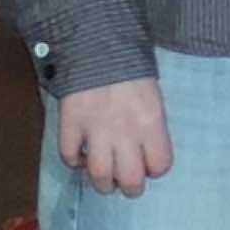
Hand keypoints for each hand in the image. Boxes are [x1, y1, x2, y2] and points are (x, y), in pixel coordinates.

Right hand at [57, 79, 172, 196]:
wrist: (95, 43)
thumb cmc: (129, 68)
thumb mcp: (152, 96)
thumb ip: (151, 126)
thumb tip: (145, 152)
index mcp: (151, 122)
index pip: (160, 166)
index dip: (154, 169)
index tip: (147, 163)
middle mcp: (125, 132)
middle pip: (131, 181)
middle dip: (130, 187)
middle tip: (125, 178)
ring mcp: (95, 130)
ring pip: (100, 176)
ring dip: (102, 181)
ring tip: (102, 173)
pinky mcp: (69, 124)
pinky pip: (69, 156)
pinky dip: (74, 160)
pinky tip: (79, 153)